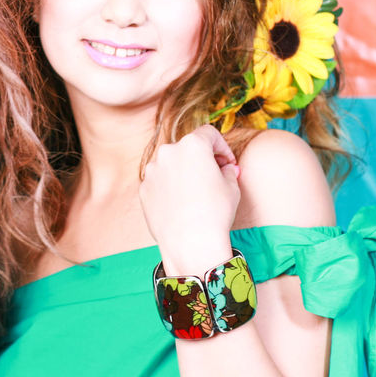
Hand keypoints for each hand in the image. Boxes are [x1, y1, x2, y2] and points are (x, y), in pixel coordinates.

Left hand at [138, 124, 240, 273]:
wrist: (190, 242)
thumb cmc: (215, 212)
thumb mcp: (231, 187)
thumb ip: (227, 171)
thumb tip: (226, 169)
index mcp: (192, 145)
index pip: (209, 134)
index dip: (222, 147)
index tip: (228, 162)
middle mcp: (168, 151)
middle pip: (188, 148)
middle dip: (202, 159)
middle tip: (215, 176)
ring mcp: (152, 170)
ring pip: (172, 164)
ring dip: (184, 172)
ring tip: (197, 193)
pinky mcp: (143, 188)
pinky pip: (160, 181)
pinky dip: (170, 187)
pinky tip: (181, 204)